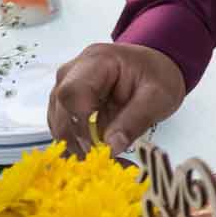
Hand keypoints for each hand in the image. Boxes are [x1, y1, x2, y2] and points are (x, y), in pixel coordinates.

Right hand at [47, 42, 186, 156]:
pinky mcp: (64, 103)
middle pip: (60, 109)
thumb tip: (111, 147)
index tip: (96, 146)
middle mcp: (73, 71)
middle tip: (100, 156)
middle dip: (77, 137)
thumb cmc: (156, 76)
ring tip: (100, 154)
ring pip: (57, 121)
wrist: (153, 69)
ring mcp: (65, 87)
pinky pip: (62, 126)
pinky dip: (75, 142)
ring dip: (75, 142)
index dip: (80, 122)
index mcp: (97, 61)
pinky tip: (94, 150)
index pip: (73, 91)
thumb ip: (136, 119)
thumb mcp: (158, 97)